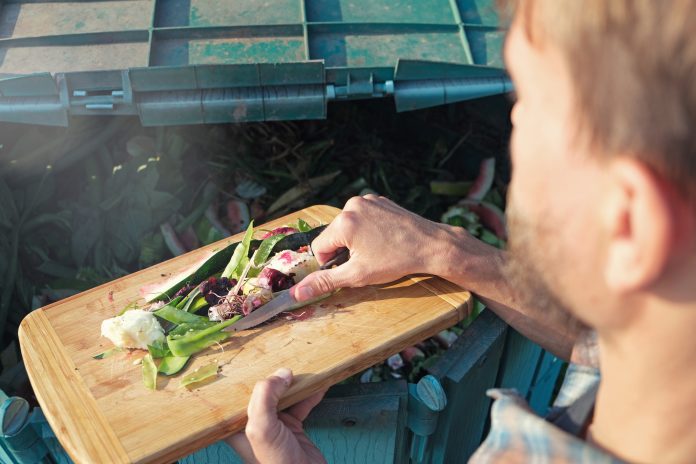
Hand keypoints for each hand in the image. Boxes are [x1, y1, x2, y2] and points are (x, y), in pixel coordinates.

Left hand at [226, 368, 326, 463]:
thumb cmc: (276, 463)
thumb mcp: (262, 428)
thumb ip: (265, 397)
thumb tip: (281, 374)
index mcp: (237, 426)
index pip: (235, 397)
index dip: (241, 380)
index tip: (251, 361)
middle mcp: (254, 424)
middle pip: (261, 393)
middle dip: (272, 378)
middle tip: (281, 359)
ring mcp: (274, 426)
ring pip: (283, 397)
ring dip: (294, 384)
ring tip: (302, 370)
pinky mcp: (292, 428)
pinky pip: (301, 405)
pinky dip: (310, 395)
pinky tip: (318, 385)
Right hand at [293, 195, 457, 301]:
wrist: (431, 245)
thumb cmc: (396, 261)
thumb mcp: (357, 275)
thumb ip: (325, 282)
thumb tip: (297, 294)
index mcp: (343, 222)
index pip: (319, 247)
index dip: (331, 263)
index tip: (351, 268)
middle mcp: (352, 205)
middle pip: (333, 235)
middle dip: (344, 250)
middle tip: (367, 259)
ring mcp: (367, 200)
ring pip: (348, 226)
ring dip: (356, 240)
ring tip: (377, 249)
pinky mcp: (379, 200)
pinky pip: (362, 216)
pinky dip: (368, 229)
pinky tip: (384, 238)